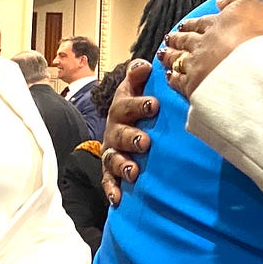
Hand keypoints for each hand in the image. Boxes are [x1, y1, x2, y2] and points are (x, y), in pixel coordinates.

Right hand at [100, 59, 156, 205]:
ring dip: (122, 164)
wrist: (126, 125)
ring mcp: (112, 151)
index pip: (126, 104)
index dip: (139, 104)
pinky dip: (112, 189)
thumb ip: (139, 76)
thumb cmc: (137, 107)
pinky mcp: (110, 170)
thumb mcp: (136, 88)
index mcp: (121, 109)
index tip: (154, 105)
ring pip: (113, 158)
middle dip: (131, 137)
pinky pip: (108, 180)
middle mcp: (114, 130)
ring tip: (134, 171)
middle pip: (119, 133)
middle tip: (145, 142)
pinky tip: (118, 199)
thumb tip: (146, 64)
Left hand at [158, 0, 262, 101]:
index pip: (201, 23)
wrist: (255, 68)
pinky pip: (178, 80)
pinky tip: (169, 76)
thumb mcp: (254, 7)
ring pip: (178, 58)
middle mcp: (203, 42)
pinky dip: (172, 77)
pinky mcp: (194, 85)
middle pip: (186, 39)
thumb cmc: (259, 38)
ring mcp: (196, 64)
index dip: (192, 24)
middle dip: (177, 38)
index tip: (185, 25)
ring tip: (163, 54)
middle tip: (168, 38)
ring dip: (170, 55)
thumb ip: (236, 0)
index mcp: (217, 24)